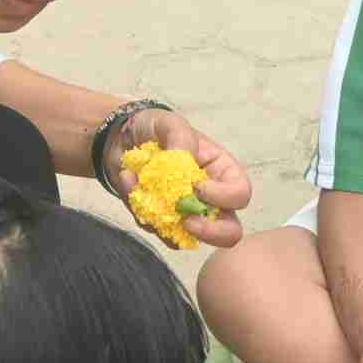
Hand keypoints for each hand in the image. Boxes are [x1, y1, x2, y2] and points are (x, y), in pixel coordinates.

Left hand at [115, 108, 252, 248]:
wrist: (122, 137)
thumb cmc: (155, 128)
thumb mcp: (170, 123)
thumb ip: (181, 138)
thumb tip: (183, 159)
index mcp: (221, 171)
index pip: (240, 194)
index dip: (224, 197)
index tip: (197, 187)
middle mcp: (210, 198)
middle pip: (229, 231)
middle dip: (211, 232)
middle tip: (187, 222)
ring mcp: (185, 213)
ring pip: (189, 239)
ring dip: (162, 218)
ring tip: (140, 183)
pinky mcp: (160, 221)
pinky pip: (156, 230)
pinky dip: (139, 208)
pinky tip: (128, 179)